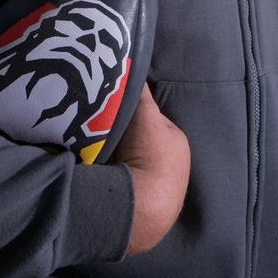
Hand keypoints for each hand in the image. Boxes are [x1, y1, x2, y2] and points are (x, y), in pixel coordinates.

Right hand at [114, 82, 190, 255]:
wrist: (142, 206)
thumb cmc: (150, 154)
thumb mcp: (144, 113)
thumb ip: (139, 91)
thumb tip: (132, 68)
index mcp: (178, 142)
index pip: (152, 119)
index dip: (133, 113)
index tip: (113, 111)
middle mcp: (175, 166)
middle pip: (142, 142)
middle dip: (126, 138)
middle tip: (102, 132)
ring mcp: (162, 191)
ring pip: (134, 164)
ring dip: (120, 159)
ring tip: (100, 154)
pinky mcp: (146, 210)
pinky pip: (127, 184)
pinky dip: (117, 179)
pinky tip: (104, 176)